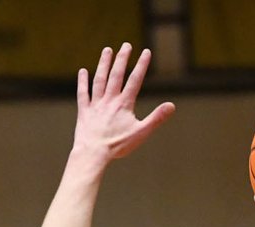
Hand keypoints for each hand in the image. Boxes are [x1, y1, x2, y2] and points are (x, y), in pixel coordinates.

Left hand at [75, 43, 174, 161]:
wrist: (93, 153)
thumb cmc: (118, 146)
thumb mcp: (141, 133)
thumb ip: (156, 118)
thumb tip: (171, 106)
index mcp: (124, 104)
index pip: (135, 80)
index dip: (142, 65)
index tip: (146, 52)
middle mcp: (109, 100)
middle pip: (116, 75)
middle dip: (122, 59)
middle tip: (126, 45)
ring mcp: (96, 104)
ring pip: (100, 80)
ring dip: (104, 64)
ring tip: (107, 50)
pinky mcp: (84, 112)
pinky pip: (83, 94)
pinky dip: (83, 82)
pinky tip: (83, 71)